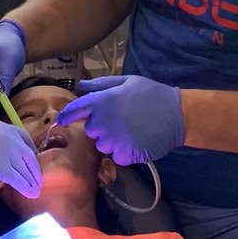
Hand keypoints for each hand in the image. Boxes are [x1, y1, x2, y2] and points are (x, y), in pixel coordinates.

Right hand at [0, 118, 40, 197]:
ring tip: (36, 190)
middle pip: (30, 157)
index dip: (30, 152)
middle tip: (38, 179)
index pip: (25, 140)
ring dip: (33, 181)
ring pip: (27, 169)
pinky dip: (26, 187)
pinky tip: (31, 193)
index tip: (32, 161)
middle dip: (36, 170)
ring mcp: (8, 153)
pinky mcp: (2, 168)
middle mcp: (11, 139)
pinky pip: (19, 179)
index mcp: (5, 128)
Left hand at [56, 75, 183, 165]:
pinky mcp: (124, 155)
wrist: (177, 114)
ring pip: (103, 145)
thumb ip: (101, 85)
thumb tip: (82, 86)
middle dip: (101, 127)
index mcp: (102, 101)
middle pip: (91, 130)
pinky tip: (137, 141)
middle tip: (120, 120)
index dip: (66, 115)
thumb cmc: (152, 94)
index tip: (60, 120)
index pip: (75, 110)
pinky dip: (124, 152)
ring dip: (112, 141)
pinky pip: (116, 156)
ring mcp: (113, 140)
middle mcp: (103, 121)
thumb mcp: (127, 81)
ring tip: (131, 131)